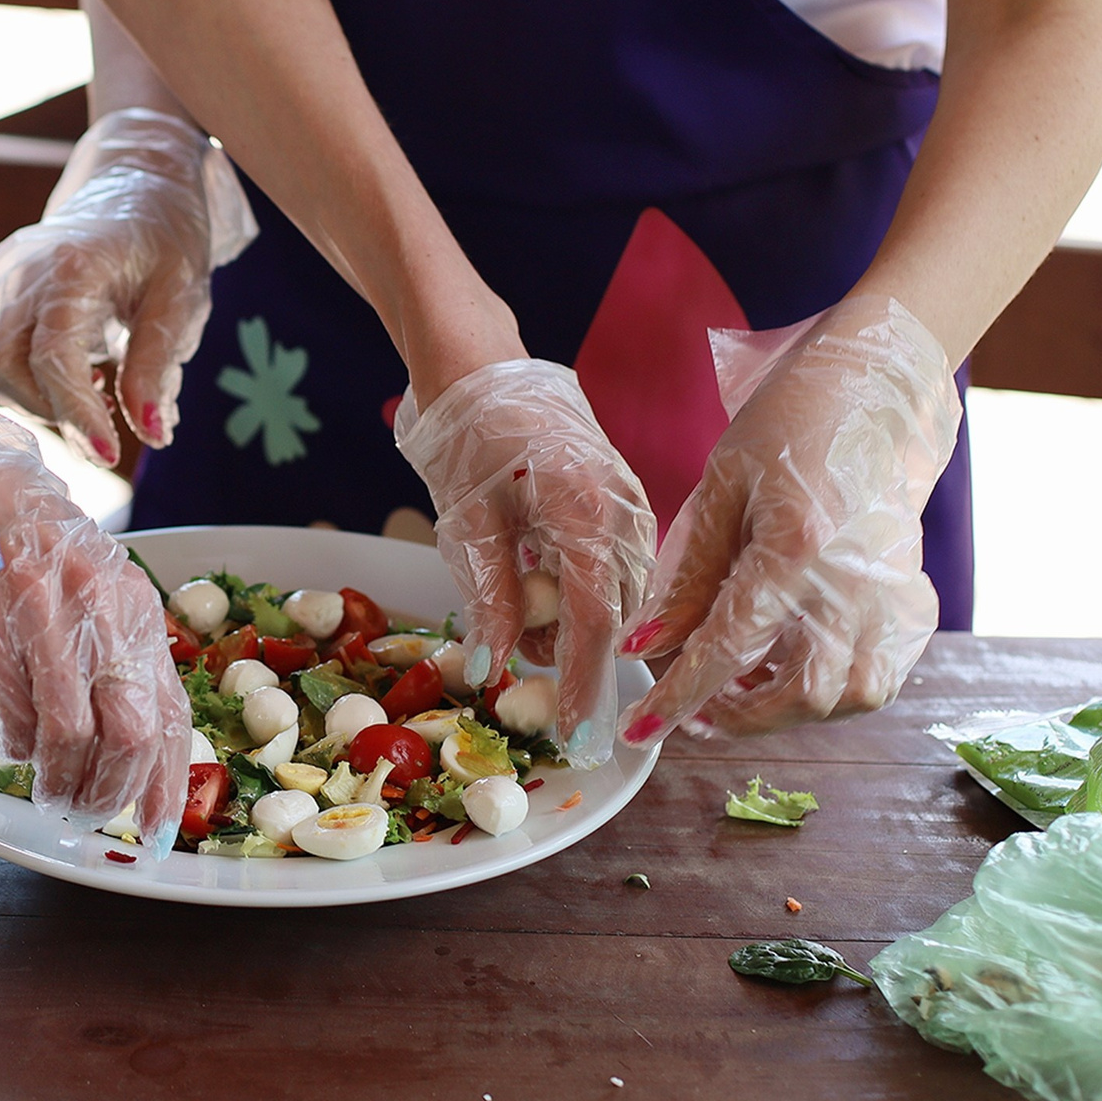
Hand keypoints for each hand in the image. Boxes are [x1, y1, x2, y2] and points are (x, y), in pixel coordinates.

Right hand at [0, 109, 256, 464]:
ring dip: (28, 398)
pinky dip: (9, 382)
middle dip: (50, 410)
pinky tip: (57, 374)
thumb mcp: (181, 300)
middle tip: (104, 410)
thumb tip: (153, 433)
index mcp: (69, 268)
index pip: (53, 357)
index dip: (76, 415)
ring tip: (86, 387)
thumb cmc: (164, 242)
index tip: (108, 457)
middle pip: (1, 367)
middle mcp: (16, 273)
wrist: (131, 187)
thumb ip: (158, 366)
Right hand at [0, 400, 188, 836]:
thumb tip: (128, 744)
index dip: (168, 779)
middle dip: (113, 793)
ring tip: (51, 798)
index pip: (169, 709)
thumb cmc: (18, 538)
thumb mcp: (85, 585)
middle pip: (130, 733)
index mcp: (132, 603)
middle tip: (91, 816)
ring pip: (71, 736)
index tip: (161, 829)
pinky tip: (13, 751)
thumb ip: (111, 649)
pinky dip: (17, 747)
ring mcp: (42, 618)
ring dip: (62, 783)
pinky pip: (14, 714)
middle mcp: (98, 610)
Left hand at [394, 360, 655, 763]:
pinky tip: (537, 577)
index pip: (594, 622)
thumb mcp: (468, 522)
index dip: (581, 682)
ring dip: (574, 621)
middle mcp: (625, 513)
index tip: (571, 732)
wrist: (485, 368)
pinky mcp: (626, 502)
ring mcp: (633, 506)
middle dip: (575, 656)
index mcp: (587, 514)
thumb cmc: (470, 437)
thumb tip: (494, 669)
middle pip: (616, 617)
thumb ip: (489, 597)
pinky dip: (580, 589)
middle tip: (526, 668)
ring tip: (516, 603)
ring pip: (619, 597)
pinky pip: (616, 568)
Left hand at [618, 295, 962, 741]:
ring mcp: (894, 598)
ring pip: (850, 699)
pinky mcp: (914, 602)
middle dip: (737, 716)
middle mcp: (855, 586)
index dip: (678, 697)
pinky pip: (881, 677)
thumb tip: (647, 647)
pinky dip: (837, 691)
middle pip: (801, 694)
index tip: (639, 729)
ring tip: (740, 688)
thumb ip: (690, 576)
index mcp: (797, 549)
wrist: (876, 395)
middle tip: (692, 708)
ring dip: (790, 709)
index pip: (729, 649)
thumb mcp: (723, 487)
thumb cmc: (790, 425)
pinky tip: (795, 668)